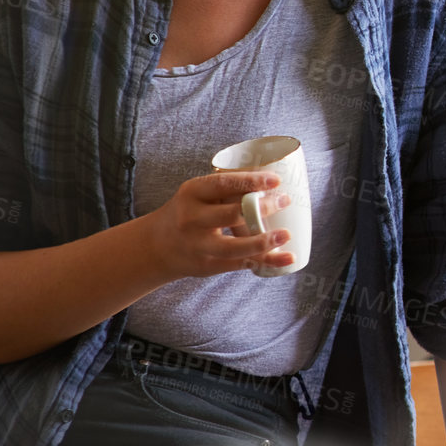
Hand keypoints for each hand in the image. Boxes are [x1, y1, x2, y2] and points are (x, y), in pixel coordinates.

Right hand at [142, 170, 294, 279]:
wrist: (157, 245)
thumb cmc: (190, 212)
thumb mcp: (198, 195)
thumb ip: (227, 189)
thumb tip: (276, 182)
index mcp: (191, 193)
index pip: (223, 184)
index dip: (251, 181)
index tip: (276, 179)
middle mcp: (191, 219)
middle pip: (231, 214)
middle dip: (262, 208)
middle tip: (286, 200)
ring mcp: (198, 245)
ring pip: (234, 246)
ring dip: (263, 241)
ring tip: (286, 234)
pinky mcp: (207, 265)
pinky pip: (240, 264)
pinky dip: (266, 261)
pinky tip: (287, 257)